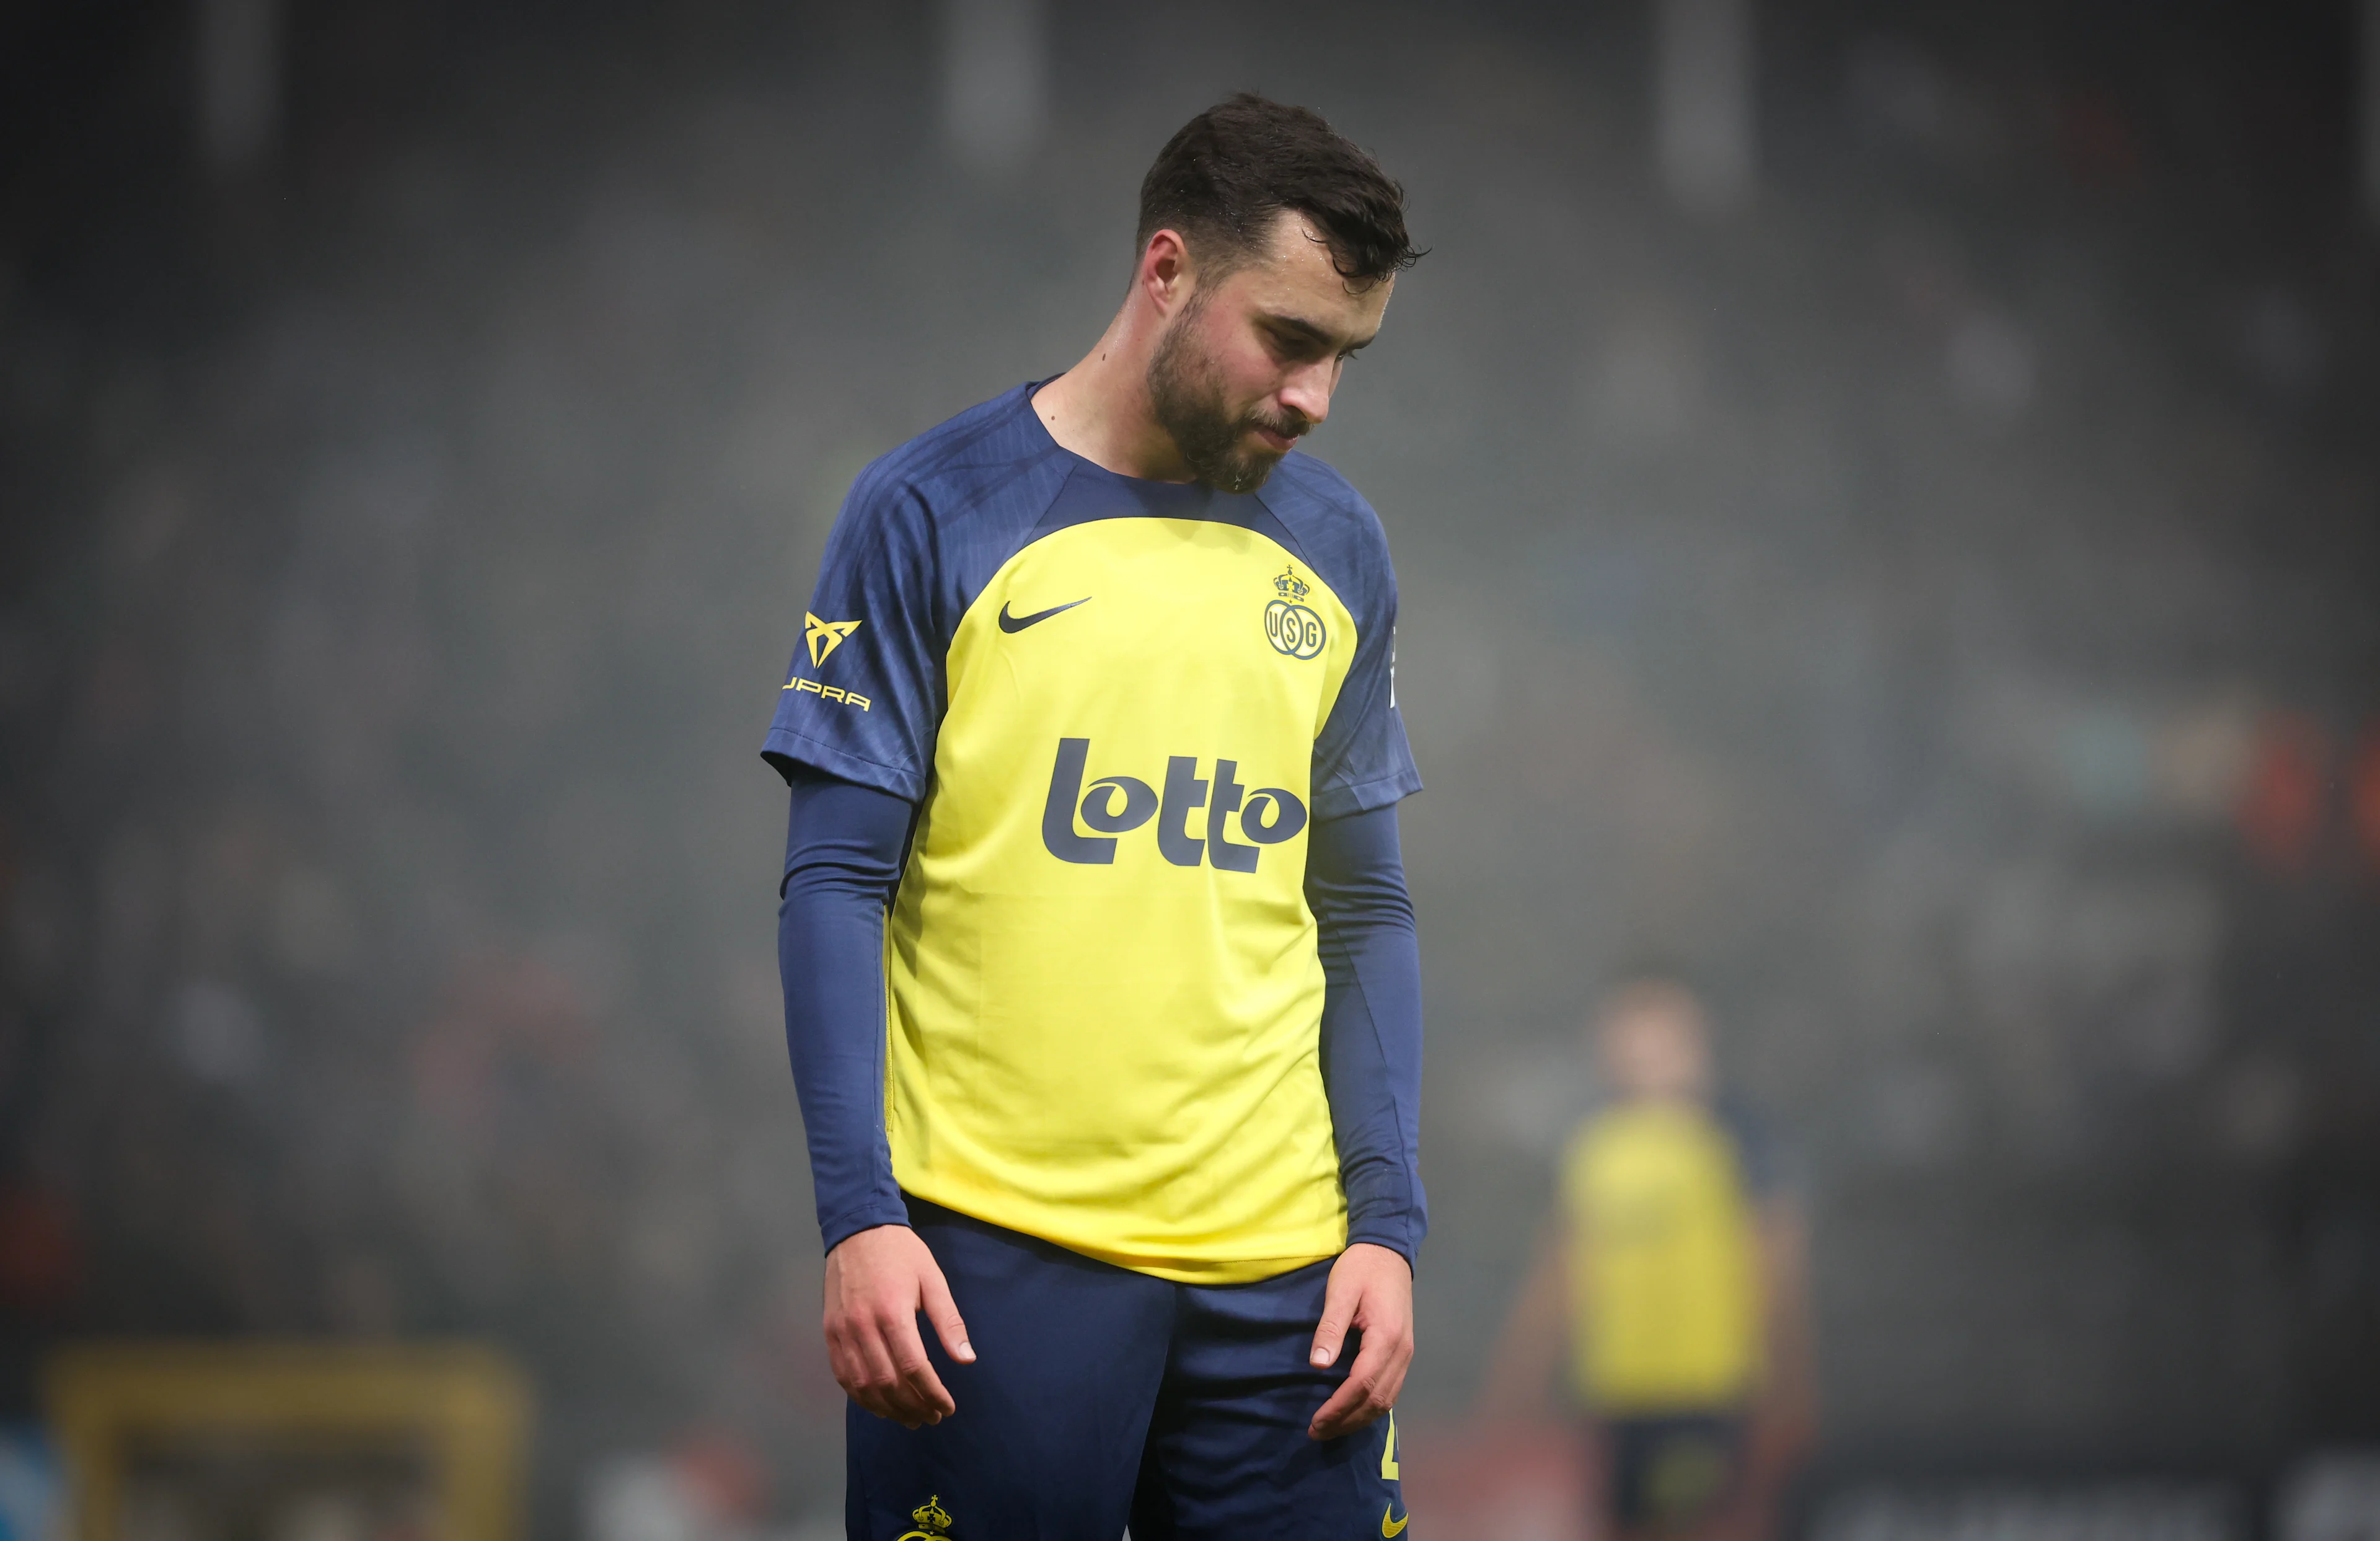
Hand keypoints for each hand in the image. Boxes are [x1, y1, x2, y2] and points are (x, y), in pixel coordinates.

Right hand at [822, 1224, 974, 1426]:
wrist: (858, 1229)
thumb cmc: (901, 1253)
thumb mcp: (933, 1280)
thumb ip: (949, 1322)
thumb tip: (966, 1359)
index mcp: (893, 1313)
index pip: (914, 1368)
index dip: (932, 1394)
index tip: (947, 1407)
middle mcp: (863, 1326)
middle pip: (888, 1383)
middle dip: (913, 1406)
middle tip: (932, 1417)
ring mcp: (842, 1331)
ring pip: (862, 1385)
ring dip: (887, 1409)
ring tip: (909, 1418)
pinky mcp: (829, 1332)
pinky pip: (842, 1375)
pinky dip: (861, 1396)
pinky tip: (879, 1404)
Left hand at [1306, 1242, 1413, 1440]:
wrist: (1388, 1252)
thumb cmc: (1361, 1269)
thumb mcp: (1340, 1292)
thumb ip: (1330, 1328)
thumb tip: (1318, 1365)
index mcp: (1386, 1338)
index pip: (1362, 1385)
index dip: (1339, 1408)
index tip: (1316, 1421)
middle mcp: (1401, 1352)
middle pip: (1377, 1400)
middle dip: (1347, 1421)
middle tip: (1317, 1432)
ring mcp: (1405, 1354)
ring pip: (1387, 1400)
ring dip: (1359, 1419)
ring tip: (1331, 1428)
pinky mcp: (1402, 1353)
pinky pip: (1390, 1390)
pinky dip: (1371, 1407)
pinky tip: (1352, 1412)